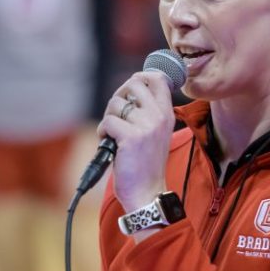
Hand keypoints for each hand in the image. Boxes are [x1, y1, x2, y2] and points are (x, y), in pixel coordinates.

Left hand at [97, 71, 174, 212]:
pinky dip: (103, 132)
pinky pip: (108, 121)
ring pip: (116, 103)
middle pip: (134, 83)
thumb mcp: (155, 133)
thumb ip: (147, 112)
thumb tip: (127, 91)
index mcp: (167, 114)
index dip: (140, 77)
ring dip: (108, 117)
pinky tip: (109, 144)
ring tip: (113, 134)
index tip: (130, 91)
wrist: (147, 193)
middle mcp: (159, 116)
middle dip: (119, 95)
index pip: (158, 79)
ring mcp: (146, 126)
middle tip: (117, 114)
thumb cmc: (146, 164)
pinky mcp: (130, 137)